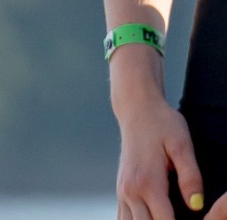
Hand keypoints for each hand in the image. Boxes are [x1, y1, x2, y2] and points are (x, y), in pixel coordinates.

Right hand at [113, 82, 207, 219]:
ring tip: (165, 219)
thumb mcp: (183, 146)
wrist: (136, 110)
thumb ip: (191, 177)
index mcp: (148, 182)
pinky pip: (123, 217)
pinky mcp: (121, 189)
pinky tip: (151, 219)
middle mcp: (130, 190)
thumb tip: (196, 206)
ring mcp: (123, 191)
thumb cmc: (163, 125)